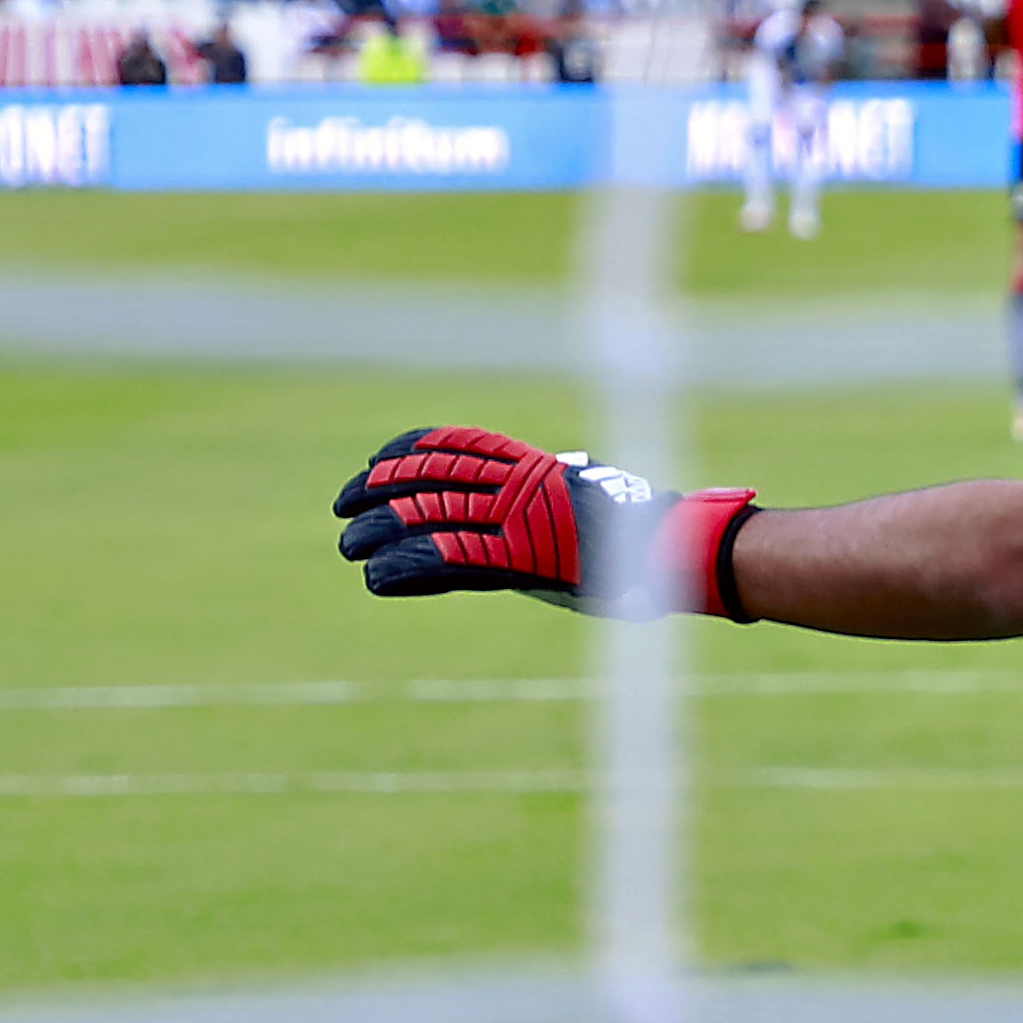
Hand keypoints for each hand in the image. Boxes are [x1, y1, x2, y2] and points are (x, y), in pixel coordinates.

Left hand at [330, 425, 753, 616]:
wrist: (679, 549)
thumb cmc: (649, 534)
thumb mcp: (595, 501)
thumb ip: (562, 496)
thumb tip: (565, 480)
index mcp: (536, 466)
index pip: (458, 444)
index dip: (410, 450)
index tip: (376, 461)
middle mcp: (520, 484)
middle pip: (432, 476)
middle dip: (380, 489)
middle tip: (343, 504)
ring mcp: (520, 519)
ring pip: (431, 515)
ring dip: (382, 531)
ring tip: (349, 546)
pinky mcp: (520, 558)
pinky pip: (451, 559)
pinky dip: (408, 568)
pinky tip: (378, 578)